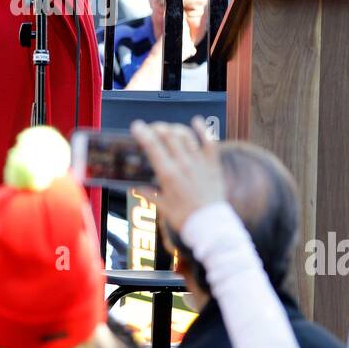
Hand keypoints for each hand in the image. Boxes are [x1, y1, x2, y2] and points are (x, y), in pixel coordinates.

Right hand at [130, 117, 224, 234]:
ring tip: (169, 129)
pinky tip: (197, 121)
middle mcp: (183, 164)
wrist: (210, 226)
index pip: (153, 147)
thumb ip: (149, 194)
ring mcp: (199, 163)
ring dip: (175, 128)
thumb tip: (135, 188)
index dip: (143, 133)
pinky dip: (203, 130)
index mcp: (168, 174)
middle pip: (169, 135)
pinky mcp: (212, 165)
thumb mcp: (163, 207)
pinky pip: (209, 142)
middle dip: (157, 127)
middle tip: (151, 128)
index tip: (136, 126)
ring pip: (186, 135)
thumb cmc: (185, 218)